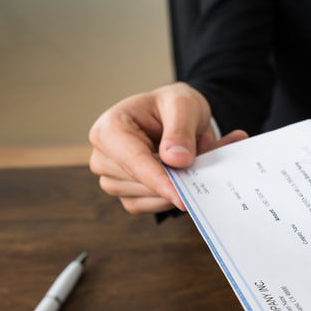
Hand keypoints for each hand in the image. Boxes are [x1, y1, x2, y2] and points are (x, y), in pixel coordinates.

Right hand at [89, 82, 247, 213]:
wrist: (176, 116)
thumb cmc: (174, 105)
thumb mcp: (183, 104)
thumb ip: (180, 130)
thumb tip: (177, 161)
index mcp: (109, 128)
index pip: (134, 161)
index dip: (158, 180)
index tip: (181, 197)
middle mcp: (104, 156)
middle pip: (142, 182)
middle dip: (177, 176)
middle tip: (206, 150)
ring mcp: (113, 178)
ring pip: (151, 197)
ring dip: (180, 184)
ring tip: (199, 155)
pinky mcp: (128, 194)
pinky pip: (155, 206)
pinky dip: (177, 193)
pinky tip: (189, 173)